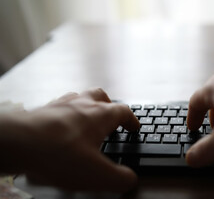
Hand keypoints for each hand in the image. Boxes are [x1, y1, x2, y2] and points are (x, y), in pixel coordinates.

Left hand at [0, 88, 139, 191]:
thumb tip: (130, 180)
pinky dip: (65, 114)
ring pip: (79, 97)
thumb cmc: (57, 154)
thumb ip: (119, 178)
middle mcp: (82, 104)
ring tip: (86, 121)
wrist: (17, 142)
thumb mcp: (96, 174)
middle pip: (101, 96)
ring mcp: (61, 104)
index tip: (134, 127)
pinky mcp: (43, 110)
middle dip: (109, 106)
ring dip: (86, 107)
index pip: (124, 112)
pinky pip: (59, 106)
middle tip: (110, 118)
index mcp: (100, 115)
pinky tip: (61, 127)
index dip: (132, 120)